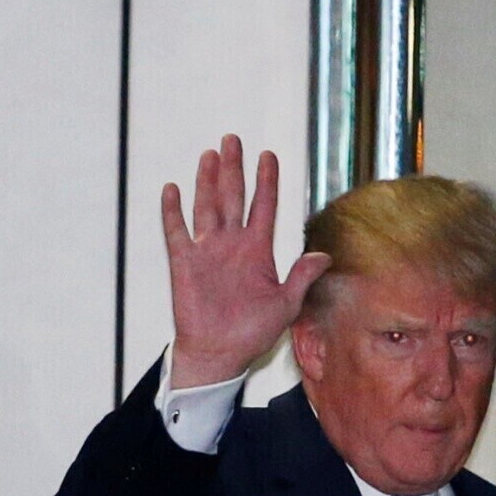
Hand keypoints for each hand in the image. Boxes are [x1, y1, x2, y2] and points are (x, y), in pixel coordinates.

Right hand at [162, 135, 330, 387]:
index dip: (266, 181)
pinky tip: (172, 189)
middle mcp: (232, 245)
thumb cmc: (250, 333)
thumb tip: (324, 256)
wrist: (219, 355)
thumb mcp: (285, 305)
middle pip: (233, 197)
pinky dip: (173, 212)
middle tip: (233, 140)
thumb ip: (301, 278)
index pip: (264, 206)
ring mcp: (207, 252)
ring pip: (207, 207)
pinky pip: (177, 232)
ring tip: (210, 154)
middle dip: (234, 168)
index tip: (268, 155)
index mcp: (257, 251)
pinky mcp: (185, 264)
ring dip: (207, 181)